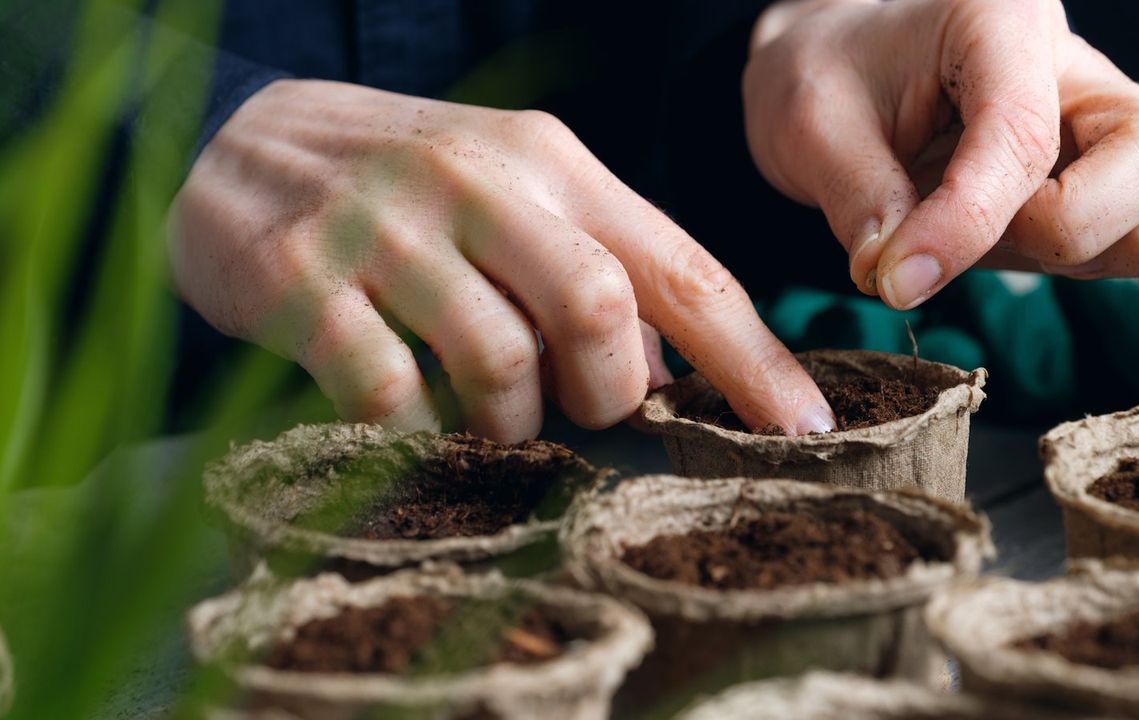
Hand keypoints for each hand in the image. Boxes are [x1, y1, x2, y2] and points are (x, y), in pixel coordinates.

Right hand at [169, 80, 834, 439]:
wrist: (239, 139)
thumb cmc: (407, 186)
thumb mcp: (515, 196)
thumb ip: (594, 268)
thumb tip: (667, 374)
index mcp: (552, 161)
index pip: (679, 266)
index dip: (751, 358)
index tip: (804, 430)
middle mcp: (481, 181)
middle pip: (602, 310)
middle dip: (609, 395)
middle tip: (579, 411)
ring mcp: (388, 227)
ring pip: (501, 361)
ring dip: (512, 423)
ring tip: (489, 418)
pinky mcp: (303, 280)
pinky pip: (391, 393)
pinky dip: (419, 434)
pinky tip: (413, 422)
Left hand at [745, 0, 1138, 308]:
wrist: (840, 62)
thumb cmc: (827, 75)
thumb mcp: (808, 123)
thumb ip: (857, 199)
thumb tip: (903, 279)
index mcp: (999, 22)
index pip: (1023, 137)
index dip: (965, 226)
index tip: (896, 279)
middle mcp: (1078, 66)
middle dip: (1072, 232)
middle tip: (977, 243)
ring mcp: (1109, 122)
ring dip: (1133, 250)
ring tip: (1035, 252)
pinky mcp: (1116, 175)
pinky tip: (1135, 283)